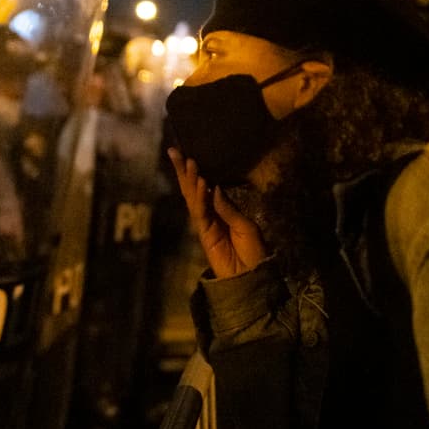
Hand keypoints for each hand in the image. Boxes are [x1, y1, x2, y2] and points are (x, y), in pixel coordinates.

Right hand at [168, 148, 266, 277]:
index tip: (189, 154)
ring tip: (188, 161)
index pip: (206, 187)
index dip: (197, 173)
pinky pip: (201, 213)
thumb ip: (229, 209)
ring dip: (191, 179)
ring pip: (194, 198)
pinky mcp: (204, 234)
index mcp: (222, 210)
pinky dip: (200, 197)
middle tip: (174, 151)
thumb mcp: (246, 226)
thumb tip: (215, 188)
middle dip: (184, 171)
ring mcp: (206, 224)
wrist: (251, 277)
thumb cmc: (254, 252)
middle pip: (193, 189)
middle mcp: (211, 214)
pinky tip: (200, 183)